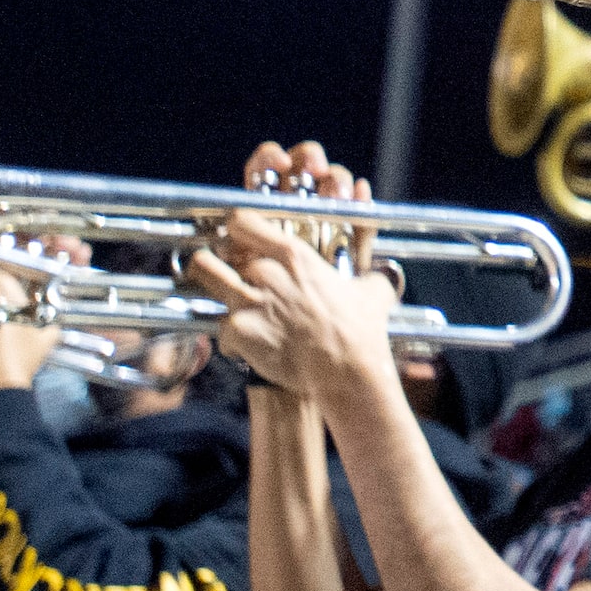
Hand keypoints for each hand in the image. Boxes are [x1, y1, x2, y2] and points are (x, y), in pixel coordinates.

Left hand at [191, 140, 397, 400]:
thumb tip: (387, 274)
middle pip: (217, 248)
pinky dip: (231, 341)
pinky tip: (248, 349)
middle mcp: (265, 270)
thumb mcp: (372, 293)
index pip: (241, 220)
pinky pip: (219, 330)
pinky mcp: (238, 330)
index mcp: (294, 254)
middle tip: (229, 276)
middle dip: (220, 262)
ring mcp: (248, 299)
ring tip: (220, 298)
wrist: (346, 370)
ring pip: (203, 273)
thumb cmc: (360, 331)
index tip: (236, 241)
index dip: (234, 230)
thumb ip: (373, 276)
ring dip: (206, 285)